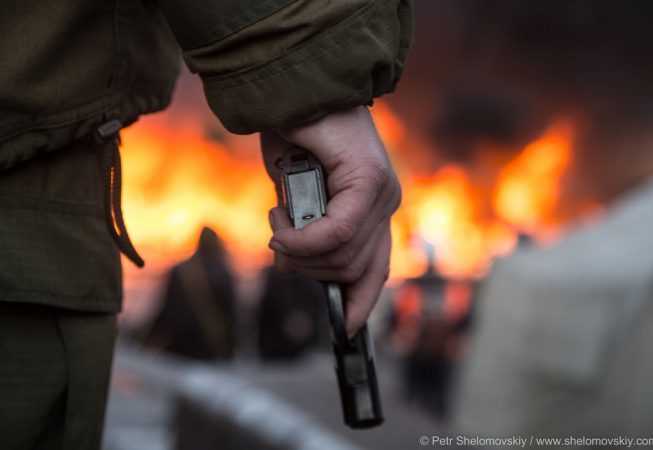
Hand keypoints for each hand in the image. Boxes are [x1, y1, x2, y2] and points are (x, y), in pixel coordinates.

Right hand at [260, 106, 400, 335]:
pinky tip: (279, 221)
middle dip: (307, 266)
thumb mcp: (299, 199)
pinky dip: (300, 237)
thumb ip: (309, 232)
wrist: (295, 89)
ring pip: (342, 255)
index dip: (363, 302)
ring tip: (277, 218)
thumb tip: (297, 264)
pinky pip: (336, 233)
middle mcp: (386, 203)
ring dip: (298, 249)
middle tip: (280, 236)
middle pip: (352, 269)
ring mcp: (382, 192)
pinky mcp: (369, 181)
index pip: (378, 268)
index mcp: (374, 209)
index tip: (348, 329)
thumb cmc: (295, 140)